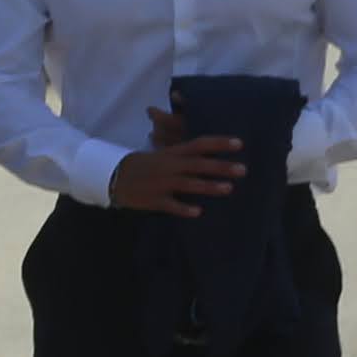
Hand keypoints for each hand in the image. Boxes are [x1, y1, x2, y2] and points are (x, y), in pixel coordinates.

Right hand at [107, 105, 246, 214]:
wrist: (113, 177)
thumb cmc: (144, 165)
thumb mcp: (162, 153)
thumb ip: (185, 151)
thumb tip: (208, 147)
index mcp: (172, 154)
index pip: (198, 145)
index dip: (219, 144)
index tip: (239, 144)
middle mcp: (169, 166)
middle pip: (198, 165)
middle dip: (220, 167)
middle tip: (243, 169)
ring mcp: (162, 183)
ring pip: (188, 184)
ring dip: (208, 186)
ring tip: (228, 188)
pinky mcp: (154, 199)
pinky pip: (171, 205)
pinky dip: (184, 208)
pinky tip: (198, 212)